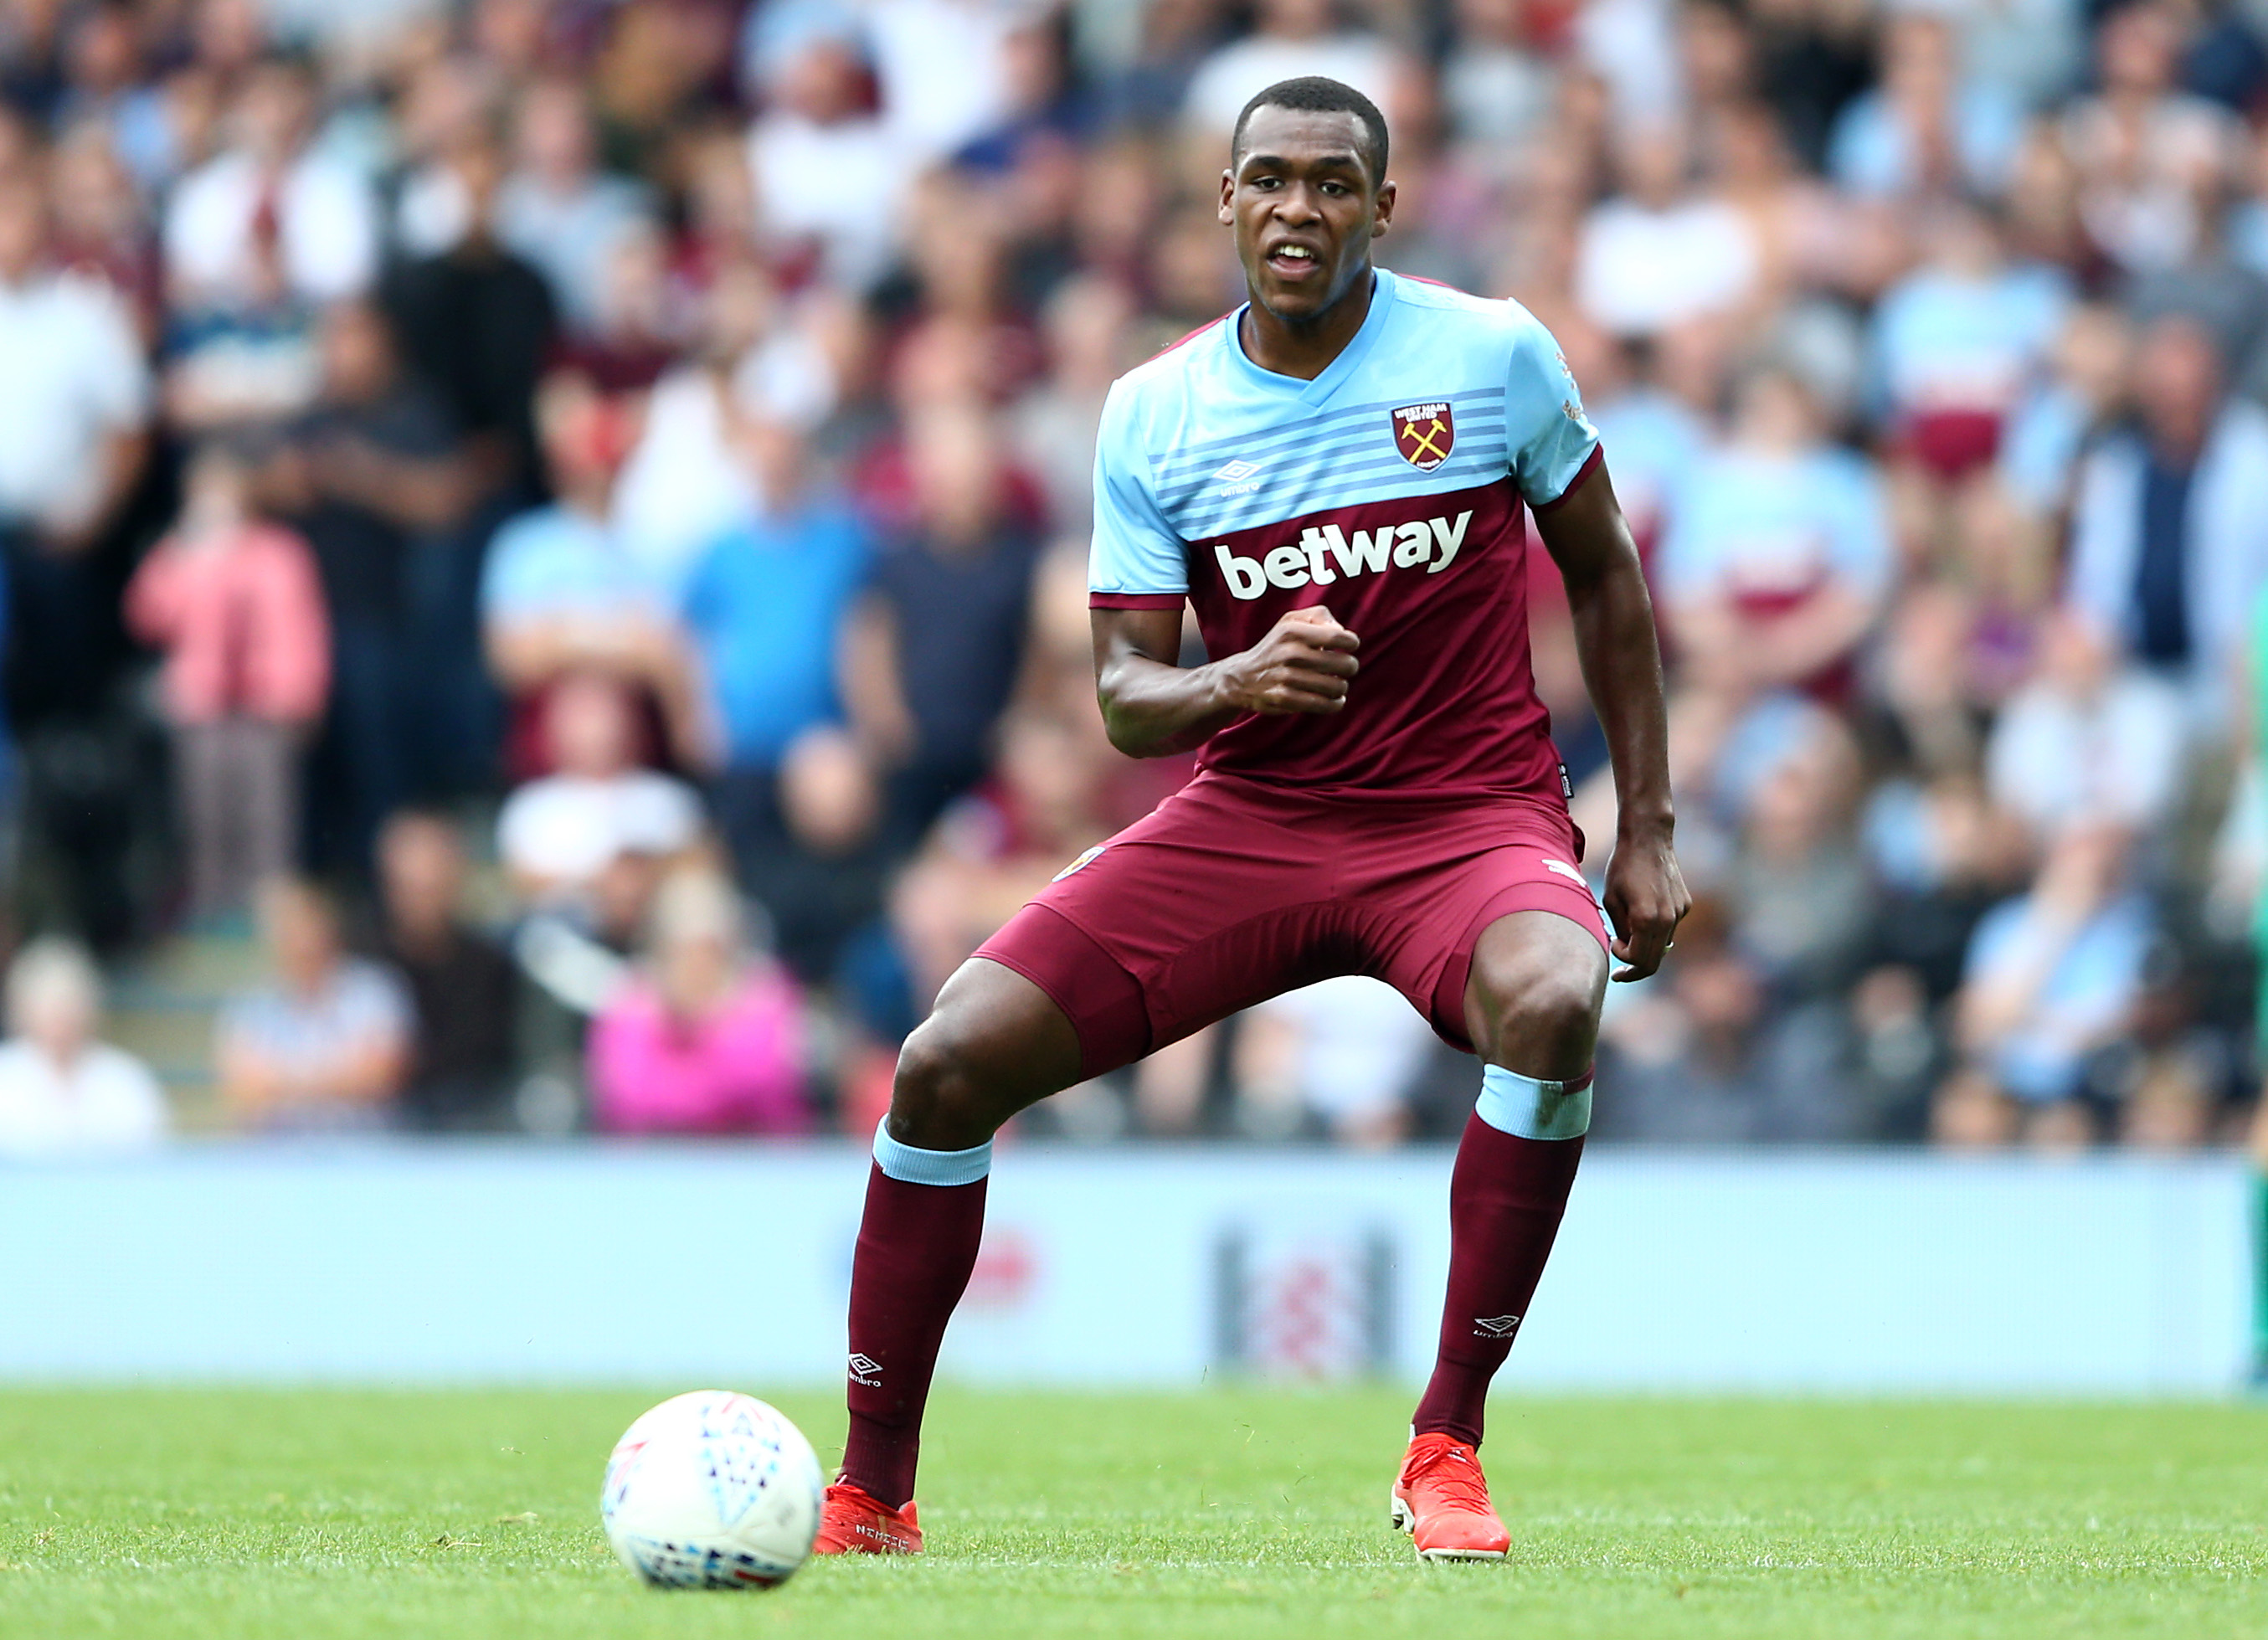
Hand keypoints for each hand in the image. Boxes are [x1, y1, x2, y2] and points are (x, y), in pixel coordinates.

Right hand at [1220, 606, 1359, 715]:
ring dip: (1341, 687)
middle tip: (1345, 668)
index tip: (1349, 647)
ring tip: (1337, 685)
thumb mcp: (1291, 620)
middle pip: (1344, 664)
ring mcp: (1286, 677)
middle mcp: (1289, 652)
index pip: (1339, 636)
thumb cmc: (1277, 646)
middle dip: (1350, 667)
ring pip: (1337, 687)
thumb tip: (1341, 632)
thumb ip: (1320, 616)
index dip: (1352, 643)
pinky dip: (1335, 704)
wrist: (1242, 677)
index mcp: (1292, 630)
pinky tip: (1334, 700)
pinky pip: (1324, 704)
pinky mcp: (1285, 699)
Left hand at [1603, 824, 1689, 981]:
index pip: (1639, 960)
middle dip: (1636, 969)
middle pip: (1655, 961)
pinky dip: (1656, 931)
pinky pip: (1669, 928)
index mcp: (1646, 919)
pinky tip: (1643, 913)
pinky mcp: (1685, 905)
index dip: (1624, 962)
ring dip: (1646, 948)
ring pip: (1663, 946)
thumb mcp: (1611, 900)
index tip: (1613, 947)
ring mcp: (1679, 913)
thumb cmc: (1623, 868)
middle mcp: (1668, 919)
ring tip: (1628, 937)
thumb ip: (1620, 929)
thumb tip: (1628, 949)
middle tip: (1620, 974)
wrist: (1648, 840)